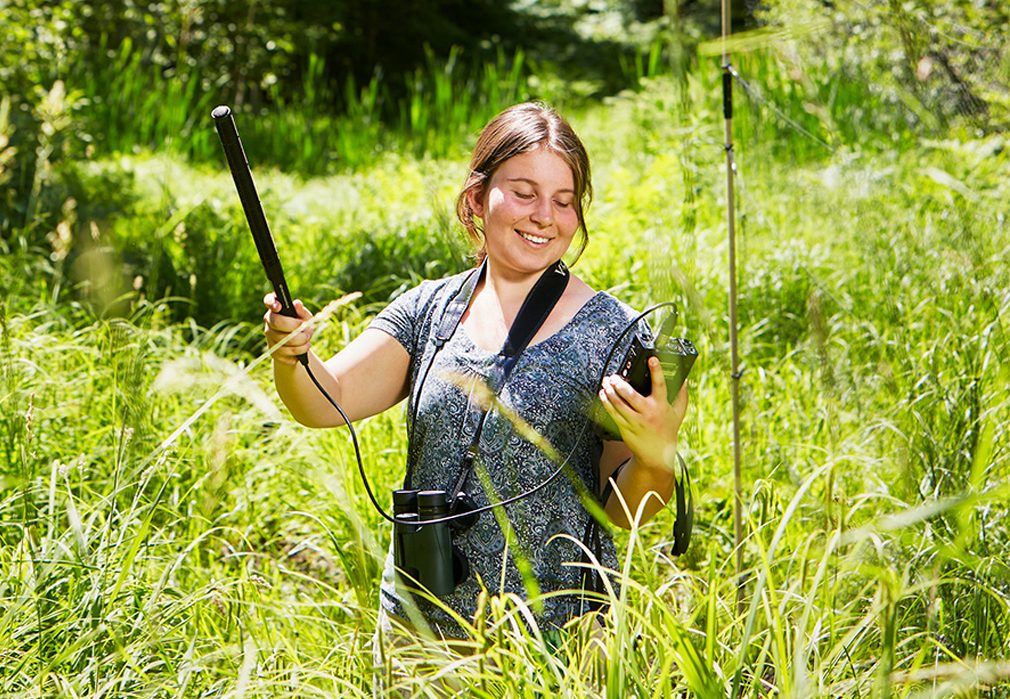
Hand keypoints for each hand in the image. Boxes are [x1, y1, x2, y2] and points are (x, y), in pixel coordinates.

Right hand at [262, 293, 313, 364]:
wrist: (300, 347)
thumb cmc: (301, 327)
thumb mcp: (305, 318)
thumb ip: (301, 311)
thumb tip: (297, 304)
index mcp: (276, 309)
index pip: (269, 301)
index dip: (271, 302)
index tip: (278, 306)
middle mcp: (269, 322)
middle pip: (277, 322)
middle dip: (295, 326)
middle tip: (306, 329)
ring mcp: (269, 337)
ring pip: (283, 339)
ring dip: (300, 341)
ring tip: (307, 339)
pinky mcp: (273, 351)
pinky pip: (286, 352)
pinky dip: (299, 351)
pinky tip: (303, 348)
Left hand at [598, 356, 688, 473]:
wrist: (658, 456)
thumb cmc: (668, 431)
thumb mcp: (679, 413)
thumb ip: (681, 395)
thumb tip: (684, 379)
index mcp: (661, 406)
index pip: (660, 385)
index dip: (656, 371)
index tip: (652, 359)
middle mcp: (648, 413)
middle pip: (632, 395)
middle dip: (620, 384)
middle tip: (613, 376)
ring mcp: (635, 421)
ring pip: (619, 404)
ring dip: (610, 392)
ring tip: (605, 382)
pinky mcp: (625, 428)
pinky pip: (613, 413)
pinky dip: (607, 403)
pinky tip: (603, 395)